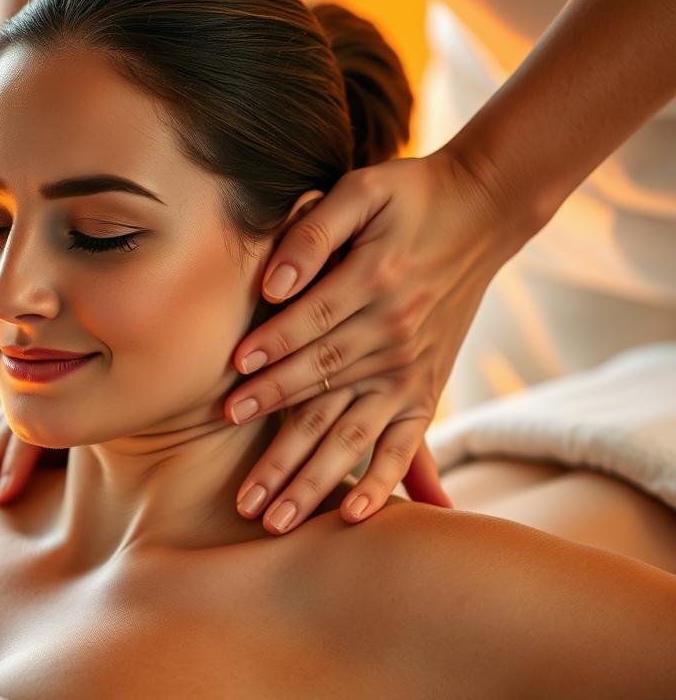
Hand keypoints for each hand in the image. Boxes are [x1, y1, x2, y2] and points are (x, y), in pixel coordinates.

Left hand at [226, 148, 520, 532]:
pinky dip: (384, 480)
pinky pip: (406, 441)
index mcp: (375, 282)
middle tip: (240, 495)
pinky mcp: (426, 385)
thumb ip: (313, 232)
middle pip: (323, 395)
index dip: (270, 359)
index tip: (229, 392)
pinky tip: (355, 515)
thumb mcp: (361, 191)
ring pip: (353, 432)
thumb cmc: (406, 198)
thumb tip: (273, 283)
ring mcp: (410, 367)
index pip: (311, 328)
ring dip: (314, 478)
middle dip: (278, 447)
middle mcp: (393, 334)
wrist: (479, 210)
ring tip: (275, 520)